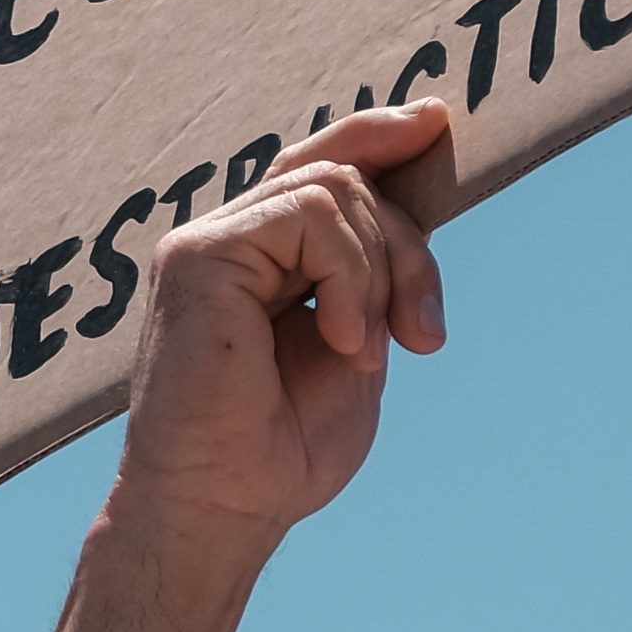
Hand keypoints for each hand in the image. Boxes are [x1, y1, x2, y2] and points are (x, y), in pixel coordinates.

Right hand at [100, 105, 451, 553]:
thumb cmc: (281, 451)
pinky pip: (307, 213)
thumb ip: (376, 268)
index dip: (375, 134)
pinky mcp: (197, 256)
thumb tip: (418, 180)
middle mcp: (228, 242)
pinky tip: (341, 341)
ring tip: (364, 351)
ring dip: (378, 273)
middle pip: (345, 177)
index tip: (435, 121)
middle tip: (422, 334)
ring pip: (334, 190)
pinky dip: (347, 276)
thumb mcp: (358, 340)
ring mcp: (207, 244)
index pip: (318, 166)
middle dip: (407, 248)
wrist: (223, 509)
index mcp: (259, 262)